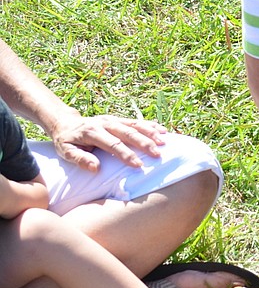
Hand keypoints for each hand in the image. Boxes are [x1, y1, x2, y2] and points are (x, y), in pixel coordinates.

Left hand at [50, 111, 166, 171]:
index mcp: (92, 132)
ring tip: (164, 142)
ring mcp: (112, 119)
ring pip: (134, 125)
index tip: (139, 165)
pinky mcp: (117, 119)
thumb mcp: (66, 152)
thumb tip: (96, 168)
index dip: (126, 155)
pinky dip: (149, 125)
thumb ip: (80, 159)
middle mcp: (104, 123)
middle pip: (128, 132)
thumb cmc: (66, 141)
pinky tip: (162, 130)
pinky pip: (135, 121)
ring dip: (150, 133)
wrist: (65, 122)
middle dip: (144, 143)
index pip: (113, 144)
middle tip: (158, 154)